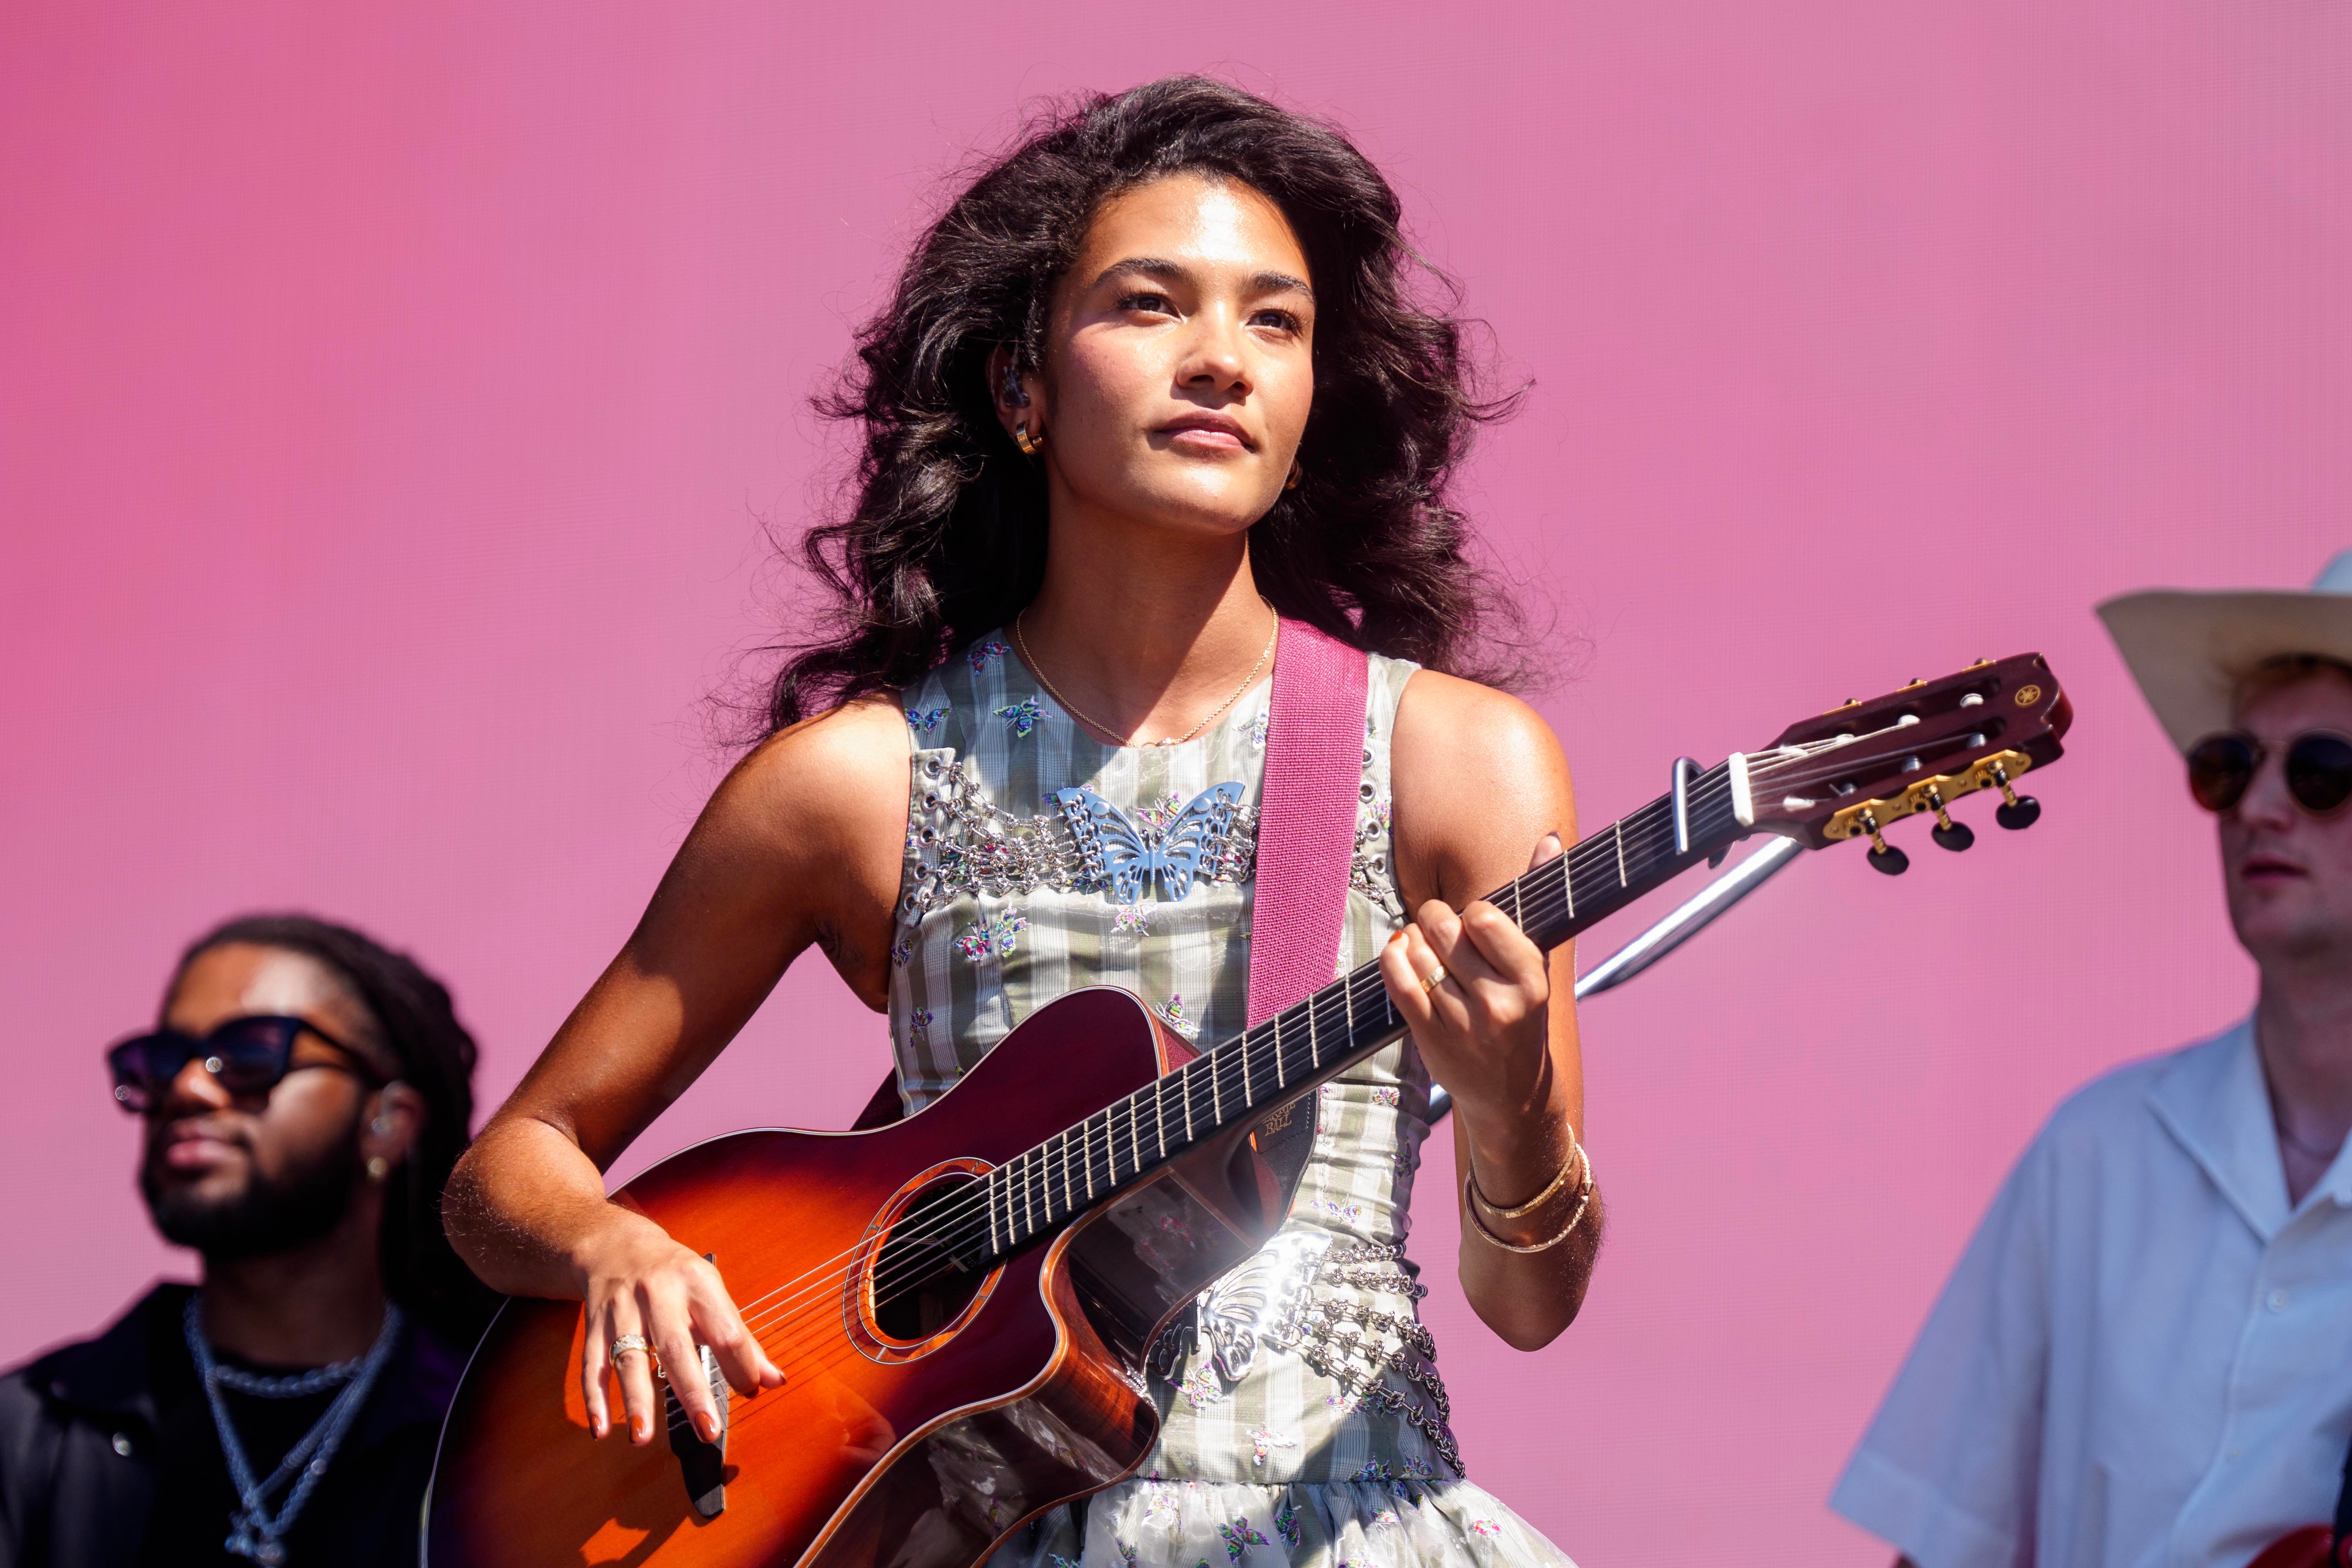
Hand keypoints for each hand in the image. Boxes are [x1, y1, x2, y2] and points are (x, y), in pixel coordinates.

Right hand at [574, 1211, 784, 1444]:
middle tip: (708, 1430)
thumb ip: (741, 1338)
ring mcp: (622, 1309)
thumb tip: (774, 1380)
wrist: (617, 1246)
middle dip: (692, 1391)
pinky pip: (592, 1364)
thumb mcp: (712, 1293)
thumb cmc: (676, 1275)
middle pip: (675, 1346)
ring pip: (627, 1357)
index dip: (740, 1364)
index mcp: (697, 1282)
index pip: (725, 1329)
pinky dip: (595, 1399)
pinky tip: (601, 1429)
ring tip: (643, 1438)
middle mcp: (658, 1293)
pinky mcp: (594, 1325)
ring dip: (636, 1399)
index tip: (752, 1392)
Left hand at [1378, 833, 1563, 1131]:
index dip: (1470, 913)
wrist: (1511, 1095)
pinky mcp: (1430, 1037)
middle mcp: (1498, 1002)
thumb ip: (1539, 899)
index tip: (1473, 923)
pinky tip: (1401, 958)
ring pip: (1416, 952)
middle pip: (1444, 928)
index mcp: (1531, 978)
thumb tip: (1551, 838)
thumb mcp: (1538, 964)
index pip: (1483, 917)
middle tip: (1441, 929)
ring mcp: (1462, 1023)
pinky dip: (1393, 960)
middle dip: (1435, 919)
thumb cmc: (1523, 1015)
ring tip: (1426, 950)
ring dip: (1413, 941)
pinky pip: (1397, 981)